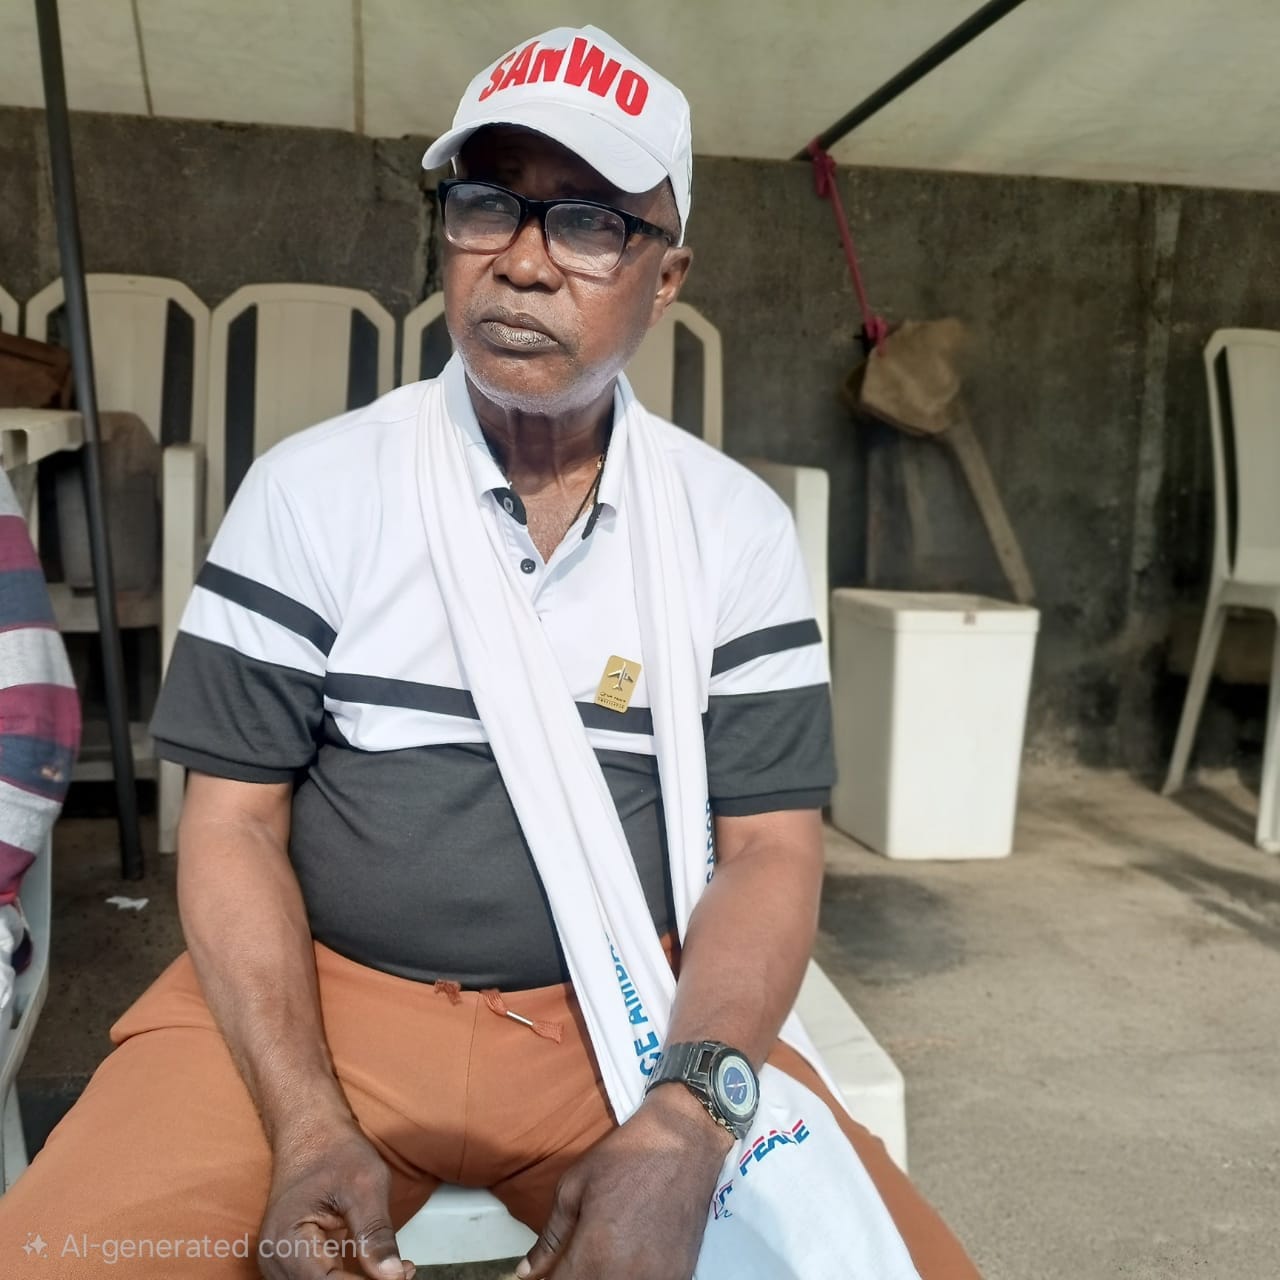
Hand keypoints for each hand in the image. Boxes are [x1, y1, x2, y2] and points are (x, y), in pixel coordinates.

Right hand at [257, 1118, 414, 1279]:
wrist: (311, 1132)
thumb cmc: (334, 1150)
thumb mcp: (365, 1186)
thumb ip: (376, 1234)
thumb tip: (393, 1276)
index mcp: (286, 1239)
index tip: (400, 1277)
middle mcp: (275, 1257)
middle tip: (404, 1272)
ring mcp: (280, 1261)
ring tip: (396, 1270)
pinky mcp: (292, 1261)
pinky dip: (348, 1279)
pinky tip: (377, 1269)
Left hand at [517, 1084, 733, 1279]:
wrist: (684, 1142)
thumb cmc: (628, 1156)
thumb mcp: (575, 1186)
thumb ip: (551, 1237)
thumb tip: (527, 1272)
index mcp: (595, 1256)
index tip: (550, 1271)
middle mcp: (627, 1277)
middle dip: (577, 1277)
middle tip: (574, 1258)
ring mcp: (657, 1279)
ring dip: (601, 1277)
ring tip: (601, 1254)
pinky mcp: (679, 1276)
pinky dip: (632, 1276)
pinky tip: (628, 1256)